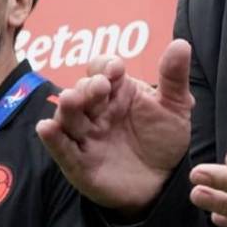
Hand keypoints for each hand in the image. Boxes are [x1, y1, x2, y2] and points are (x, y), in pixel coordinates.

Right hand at [37, 39, 194, 215]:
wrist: (163, 182)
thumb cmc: (163, 138)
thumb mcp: (175, 106)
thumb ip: (174, 77)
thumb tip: (181, 44)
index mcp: (117, 90)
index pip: (101, 69)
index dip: (105, 66)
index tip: (116, 69)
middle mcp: (97, 110)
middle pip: (82, 91)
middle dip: (88, 87)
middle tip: (100, 87)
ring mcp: (86, 136)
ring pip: (69, 117)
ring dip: (67, 107)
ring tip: (69, 100)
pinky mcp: (79, 164)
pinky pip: (62, 149)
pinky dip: (53, 139)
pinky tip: (46, 128)